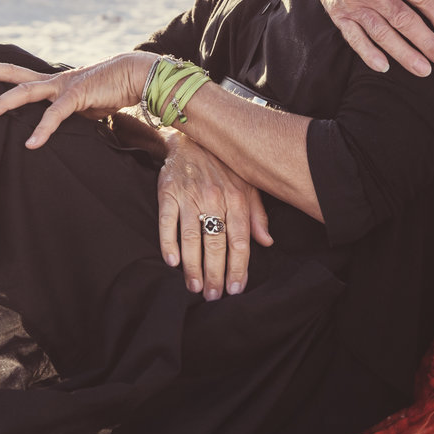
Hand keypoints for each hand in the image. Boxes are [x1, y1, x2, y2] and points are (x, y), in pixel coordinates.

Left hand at [0, 52, 153, 147]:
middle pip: (12, 72)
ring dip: (2, 102)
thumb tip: (56, 126)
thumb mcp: (83, 104)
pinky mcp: (76, 95)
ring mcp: (62, 86)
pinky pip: (55, 114)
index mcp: (52, 82)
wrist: (136, 75)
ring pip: (25, 90)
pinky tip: (31, 144)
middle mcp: (52, 80)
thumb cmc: (111, 90)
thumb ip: (66, 112)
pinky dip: (43, 129)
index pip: (18, 77)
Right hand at [156, 130, 271, 299]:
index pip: (240, 240)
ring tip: (194, 287)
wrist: (191, 138)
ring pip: (192, 237)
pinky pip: (167, 222)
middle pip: (216, 243)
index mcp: (237, 198)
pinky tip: (172, 262)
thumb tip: (266, 242)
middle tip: (213, 295)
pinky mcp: (167, 193)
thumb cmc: (223, 166)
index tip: (235, 288)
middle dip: (215, 274)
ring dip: (193, 266)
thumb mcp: (247, 184)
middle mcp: (214, 197)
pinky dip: (168, 244)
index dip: (239, 267)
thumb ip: (257, 214)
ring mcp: (189, 195)